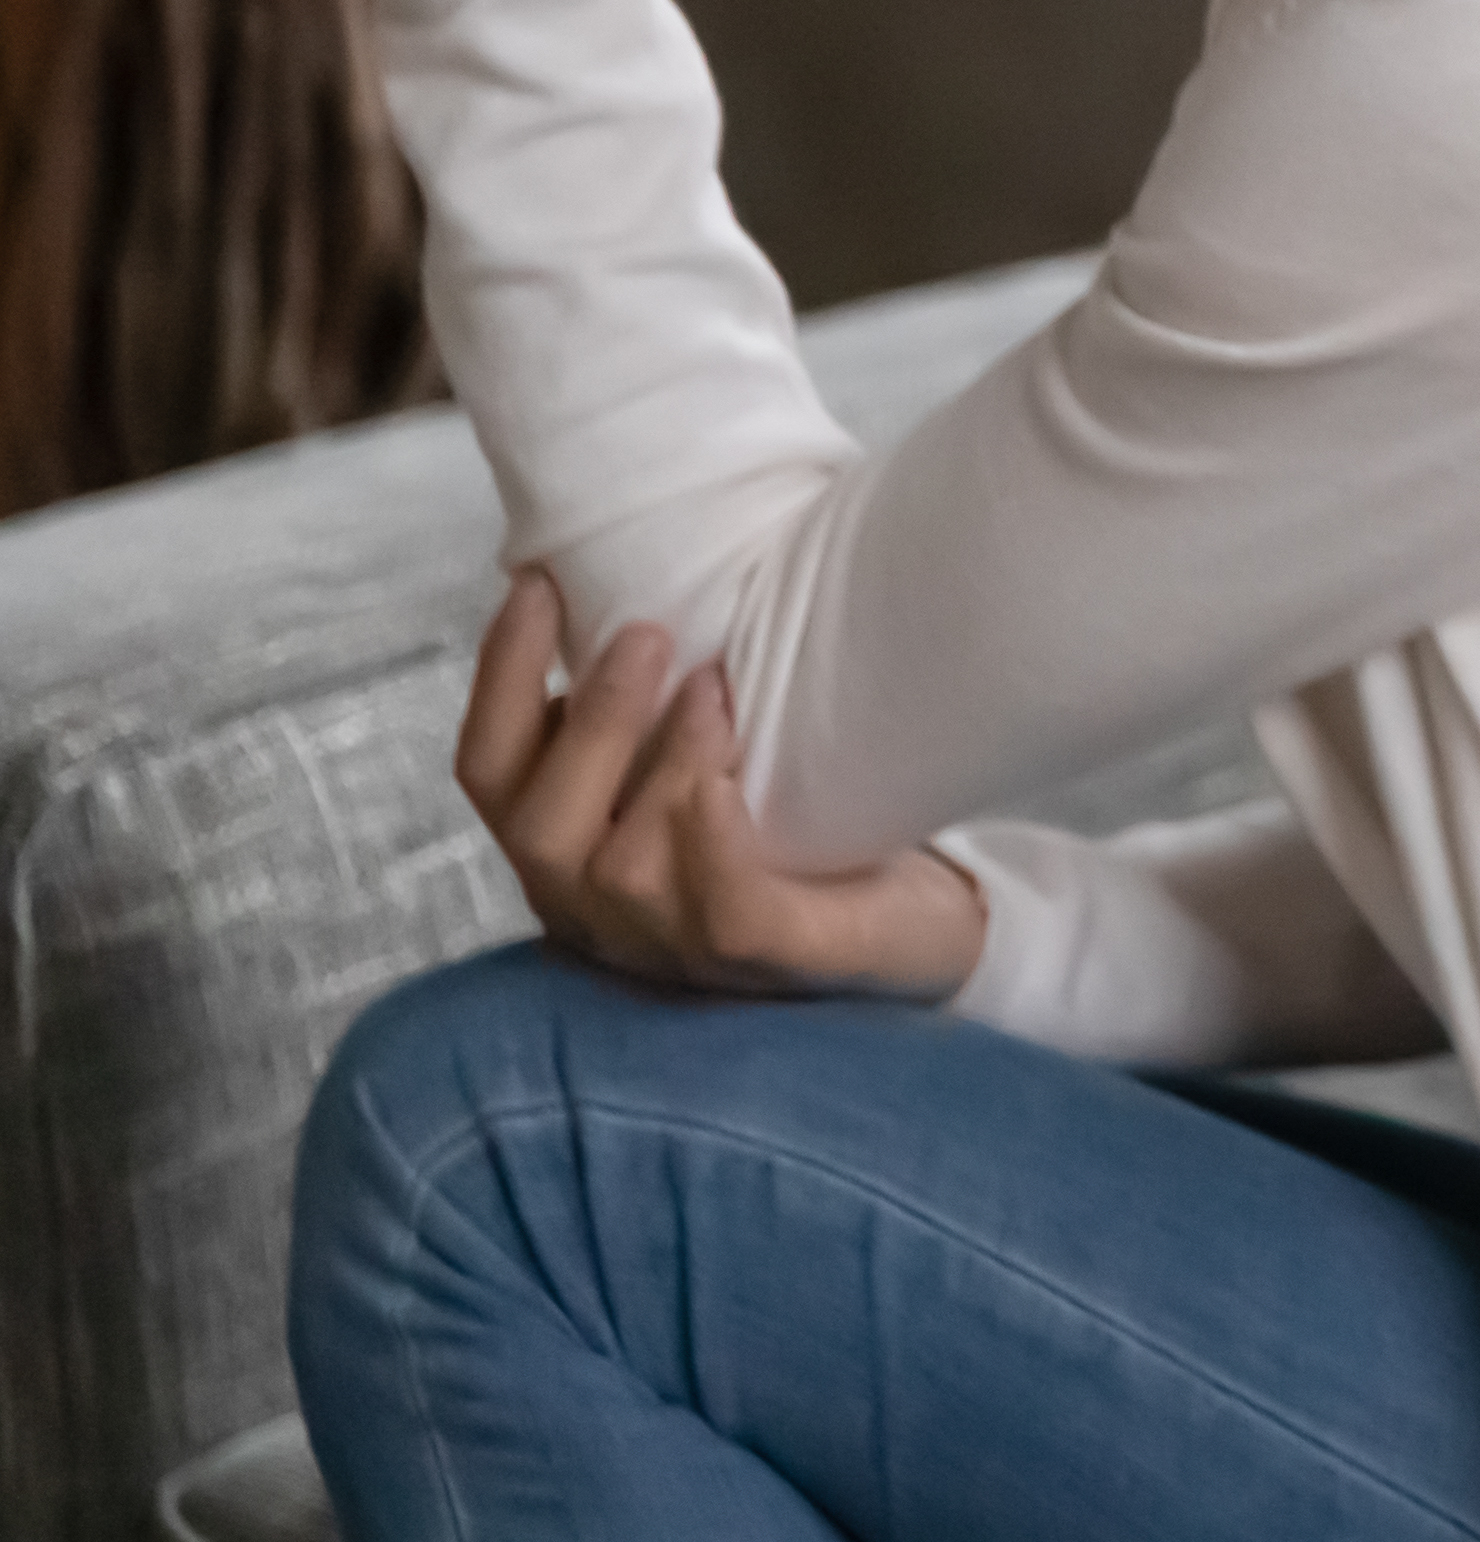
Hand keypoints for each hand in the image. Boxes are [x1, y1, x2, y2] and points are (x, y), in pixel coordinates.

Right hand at [454, 570, 985, 1000]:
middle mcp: (602, 912)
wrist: (926, 924)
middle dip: (589, 722)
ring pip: (624, 868)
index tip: (537, 584)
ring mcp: (678, 951)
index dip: (499, 678)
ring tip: (715, 688)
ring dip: (663, 766)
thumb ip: (661, 700)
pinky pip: (722, 913)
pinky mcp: (768, 963)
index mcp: (573, 853)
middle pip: (539, 827)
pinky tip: (730, 788)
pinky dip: (714, 844)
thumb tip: (654, 578)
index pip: (492, 773)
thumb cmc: (804, 825)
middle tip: (648, 633)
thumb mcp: (714, 753)